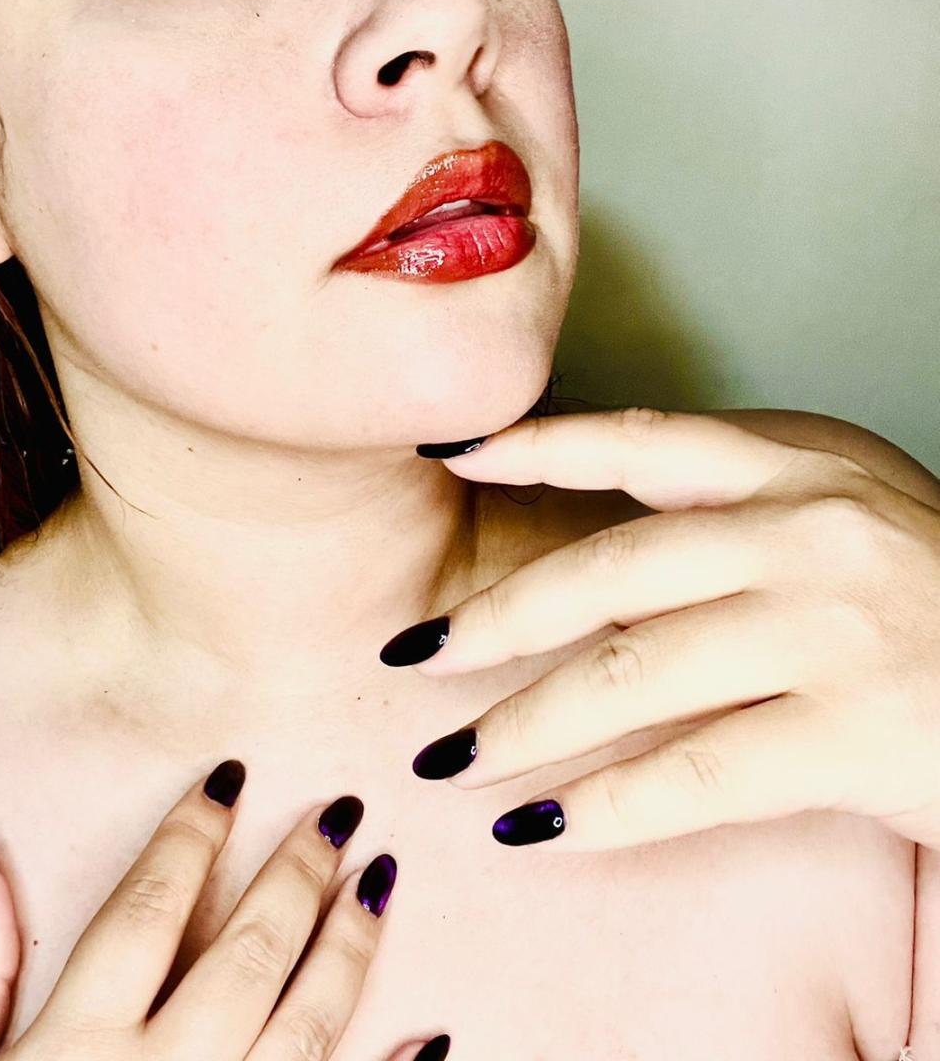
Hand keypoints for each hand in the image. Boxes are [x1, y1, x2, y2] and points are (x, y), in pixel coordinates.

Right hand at [0, 763, 449, 1060]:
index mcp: (75, 1048)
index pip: (148, 910)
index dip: (191, 834)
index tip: (229, 778)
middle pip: (248, 954)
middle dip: (298, 874)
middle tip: (340, 811)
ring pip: (306, 1029)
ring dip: (350, 949)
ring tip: (380, 881)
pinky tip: (430, 1035)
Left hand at [384, 407, 939, 852]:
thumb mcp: (854, 516)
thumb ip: (743, 511)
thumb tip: (605, 549)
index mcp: (802, 471)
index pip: (640, 441)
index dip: (537, 445)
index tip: (453, 454)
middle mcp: (808, 533)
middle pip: (609, 571)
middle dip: (496, 620)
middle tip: (418, 654)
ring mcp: (831, 629)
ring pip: (632, 677)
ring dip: (524, 728)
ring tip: (456, 761)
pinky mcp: (855, 732)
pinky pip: (694, 775)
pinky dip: (605, 809)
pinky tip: (545, 831)